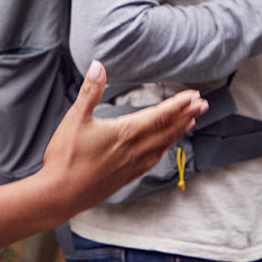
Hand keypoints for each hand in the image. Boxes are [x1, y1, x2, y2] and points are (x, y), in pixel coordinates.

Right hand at [39, 61, 206, 214]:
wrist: (59, 195)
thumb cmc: (66, 157)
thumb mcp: (76, 118)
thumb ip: (90, 91)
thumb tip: (98, 66)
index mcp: (126, 132)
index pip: (160, 115)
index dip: (179, 104)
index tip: (194, 96)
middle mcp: (135, 149)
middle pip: (168, 130)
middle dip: (187, 115)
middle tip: (202, 105)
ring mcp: (132, 165)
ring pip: (162, 145)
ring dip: (178, 132)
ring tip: (190, 122)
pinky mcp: (125, 178)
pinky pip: (152, 161)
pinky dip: (163, 150)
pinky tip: (164, 148)